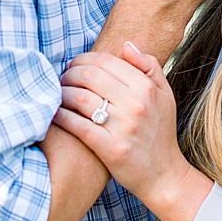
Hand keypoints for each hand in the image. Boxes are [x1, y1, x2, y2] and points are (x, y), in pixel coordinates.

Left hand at [54, 44, 193, 203]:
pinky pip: (76, 124)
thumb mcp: (165, 96)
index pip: (105, 60)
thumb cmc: (160, 133)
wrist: (164, 175)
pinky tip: (56, 115)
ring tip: (58, 96)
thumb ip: (150, 67)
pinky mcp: (110, 148)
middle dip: (68, 74)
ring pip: (79, 97)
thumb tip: (126, 45)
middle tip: (62, 80)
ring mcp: (123, 127)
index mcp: (147, 87)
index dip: (83, 59)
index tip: (74, 67)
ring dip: (61, 93)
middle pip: (89, 75)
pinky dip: (61, 116)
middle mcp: (137, 104)